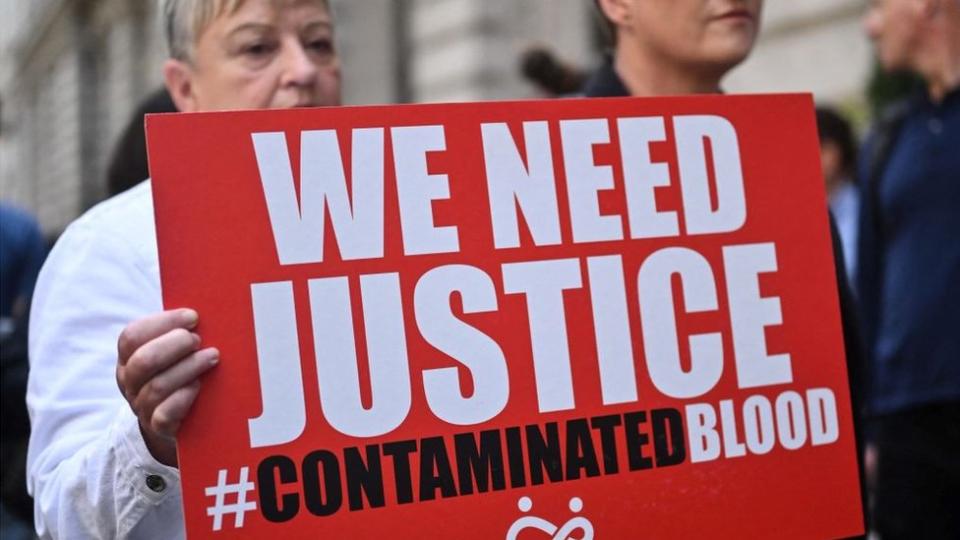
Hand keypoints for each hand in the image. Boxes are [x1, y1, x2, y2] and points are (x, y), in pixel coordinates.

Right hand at [116, 308, 218, 466]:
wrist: (173, 420)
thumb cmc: (178, 373)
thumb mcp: (171, 352)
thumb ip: (179, 331)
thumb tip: (205, 307)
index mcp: (128, 357)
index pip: (132, 336)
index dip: (163, 323)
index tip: (193, 317)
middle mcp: (129, 381)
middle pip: (143, 360)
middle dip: (175, 345)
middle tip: (198, 340)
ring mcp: (141, 406)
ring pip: (157, 386)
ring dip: (188, 367)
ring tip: (212, 357)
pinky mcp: (158, 427)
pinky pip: (165, 414)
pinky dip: (183, 397)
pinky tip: (199, 386)